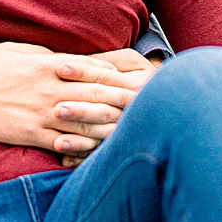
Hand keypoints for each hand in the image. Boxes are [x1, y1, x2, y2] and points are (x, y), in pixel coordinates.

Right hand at [0, 42, 148, 160]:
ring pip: (86, 122)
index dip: (120, 78)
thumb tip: (73, 61)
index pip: (95, 71)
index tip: (140, 81)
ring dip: (111, 126)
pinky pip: (64, 143)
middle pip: (98, 96)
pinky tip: (100, 148)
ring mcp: (42, 113)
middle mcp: (51, 89)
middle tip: (149, 105)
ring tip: (134, 129)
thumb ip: (50, 55)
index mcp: (51, 65)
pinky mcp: (31, 134)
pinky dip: (84, 146)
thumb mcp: (22, 49)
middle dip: (126, 101)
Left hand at [56, 48, 162, 165]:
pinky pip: (100, 153)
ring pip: (102, 135)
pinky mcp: (120, 145)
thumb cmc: (137, 73)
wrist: (166, 98)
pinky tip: (65, 161)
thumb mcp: (128, 61)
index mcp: (135, 85)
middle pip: (103, 111)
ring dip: (79, 140)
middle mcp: (133, 109)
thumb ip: (106, 61)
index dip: (83, 71)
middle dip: (80, 111)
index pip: (105, 77)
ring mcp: (127, 129)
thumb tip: (77, 60)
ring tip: (58, 142)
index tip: (61, 68)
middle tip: (55, 109)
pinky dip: (82, 157)